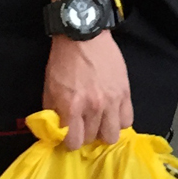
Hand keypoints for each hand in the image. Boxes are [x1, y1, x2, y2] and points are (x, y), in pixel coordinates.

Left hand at [43, 33, 132, 149]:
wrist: (83, 36)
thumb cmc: (63, 61)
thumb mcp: (49, 87)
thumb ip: (52, 112)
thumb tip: (55, 130)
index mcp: (72, 106)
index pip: (74, 142)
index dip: (70, 142)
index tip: (69, 136)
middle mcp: (93, 107)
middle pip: (93, 139)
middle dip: (86, 135)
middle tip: (83, 126)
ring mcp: (112, 101)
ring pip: (113, 135)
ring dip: (104, 132)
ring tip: (99, 123)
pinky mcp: (125, 93)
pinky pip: (127, 120)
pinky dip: (119, 121)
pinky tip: (112, 114)